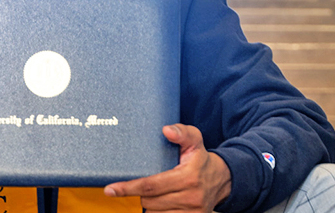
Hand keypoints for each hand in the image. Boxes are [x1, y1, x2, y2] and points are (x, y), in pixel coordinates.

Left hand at [104, 124, 230, 211]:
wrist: (223, 180)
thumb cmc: (201, 159)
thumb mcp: (194, 140)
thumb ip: (182, 132)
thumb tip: (166, 130)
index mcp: (188, 177)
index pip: (151, 185)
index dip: (128, 188)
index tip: (111, 189)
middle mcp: (190, 197)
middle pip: (149, 201)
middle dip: (140, 193)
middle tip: (142, 183)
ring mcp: (192, 212)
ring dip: (149, 204)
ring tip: (154, 192)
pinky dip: (157, 212)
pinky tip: (159, 202)